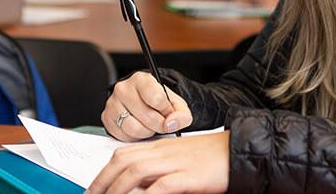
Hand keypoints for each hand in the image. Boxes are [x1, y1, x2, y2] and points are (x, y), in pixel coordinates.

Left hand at [87, 131, 229, 192]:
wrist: (241, 150)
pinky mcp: (188, 175)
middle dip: (102, 182)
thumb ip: (161, 168)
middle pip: (123, 161)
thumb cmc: (214, 158)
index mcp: (162, 147)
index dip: (103, 172)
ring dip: (117, 190)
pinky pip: (160, 185)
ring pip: (135, 171)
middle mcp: (165, 151)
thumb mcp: (182, 159)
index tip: (94, 189)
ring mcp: (176, 162)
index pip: (123, 154)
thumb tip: (139, 185)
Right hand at [102, 72, 192, 140]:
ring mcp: (112, 103)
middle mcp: (123, 88)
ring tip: (151, 126)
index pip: (156, 98)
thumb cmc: (159, 101)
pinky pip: (123, 136)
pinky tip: (140, 128)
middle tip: (162, 124)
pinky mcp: (106, 118)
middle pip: (146, 115)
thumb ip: (181, 114)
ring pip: (133, 128)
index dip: (166, 110)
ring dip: (147, 132)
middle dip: (158, 124)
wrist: (146, 103)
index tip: (169, 113)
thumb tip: (172, 123)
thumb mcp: (176, 104)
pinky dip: (134, 137)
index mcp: (142, 79)